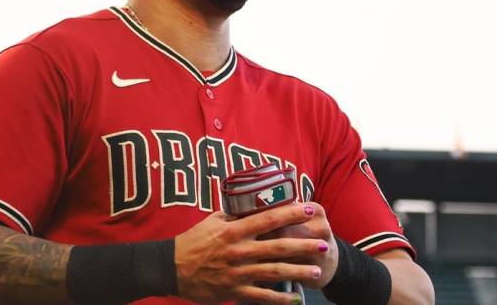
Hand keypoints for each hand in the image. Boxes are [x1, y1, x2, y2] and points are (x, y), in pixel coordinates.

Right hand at [174, 203, 329, 303]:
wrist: (172, 268)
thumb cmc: (193, 241)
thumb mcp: (212, 221)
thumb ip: (234, 213)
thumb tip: (254, 201)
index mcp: (234, 230)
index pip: (268, 218)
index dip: (291, 213)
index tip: (310, 209)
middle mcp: (239, 250)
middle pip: (278, 246)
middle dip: (304, 244)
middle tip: (324, 243)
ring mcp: (238, 272)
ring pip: (274, 272)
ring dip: (298, 271)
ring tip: (317, 271)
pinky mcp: (234, 291)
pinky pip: (262, 296)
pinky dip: (281, 299)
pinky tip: (296, 298)